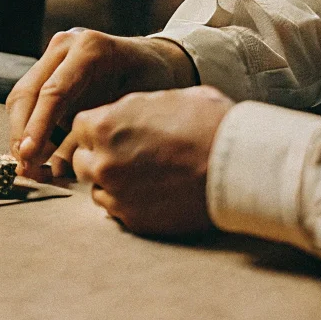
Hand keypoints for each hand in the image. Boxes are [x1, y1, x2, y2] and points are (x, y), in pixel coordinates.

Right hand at [4, 29, 196, 175]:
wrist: (154, 59)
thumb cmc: (152, 83)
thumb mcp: (133, 106)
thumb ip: (96, 130)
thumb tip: (58, 166)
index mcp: (90, 49)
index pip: (54, 91)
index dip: (38, 126)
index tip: (29, 154)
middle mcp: (65, 46)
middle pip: (28, 92)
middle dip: (22, 133)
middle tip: (26, 167)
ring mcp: (53, 54)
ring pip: (21, 97)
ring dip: (21, 132)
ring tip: (31, 165)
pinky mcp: (47, 68)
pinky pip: (28, 100)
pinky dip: (28, 127)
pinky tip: (37, 151)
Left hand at [50, 85, 232, 237]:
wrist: (240, 167)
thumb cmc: (210, 124)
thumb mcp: (169, 97)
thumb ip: (136, 108)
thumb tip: (129, 113)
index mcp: (105, 126)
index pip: (80, 127)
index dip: (99, 128)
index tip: (116, 131)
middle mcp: (104, 163)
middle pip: (82, 160)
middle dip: (99, 156)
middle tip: (127, 154)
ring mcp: (117, 195)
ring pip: (97, 189)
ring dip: (112, 183)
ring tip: (142, 176)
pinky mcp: (135, 221)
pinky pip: (118, 212)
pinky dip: (129, 204)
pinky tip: (152, 195)